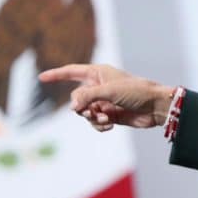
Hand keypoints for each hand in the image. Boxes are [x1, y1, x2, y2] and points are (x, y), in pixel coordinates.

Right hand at [38, 64, 173, 131]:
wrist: (156, 107)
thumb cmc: (136, 91)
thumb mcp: (109, 91)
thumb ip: (88, 97)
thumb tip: (72, 108)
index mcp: (99, 74)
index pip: (72, 72)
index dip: (57, 74)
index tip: (41, 77)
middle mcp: (99, 87)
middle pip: (76, 98)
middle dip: (81, 107)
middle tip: (92, 110)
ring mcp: (104, 102)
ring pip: (84, 113)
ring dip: (92, 117)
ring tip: (105, 118)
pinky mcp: (110, 115)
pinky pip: (95, 123)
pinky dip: (99, 125)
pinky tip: (109, 124)